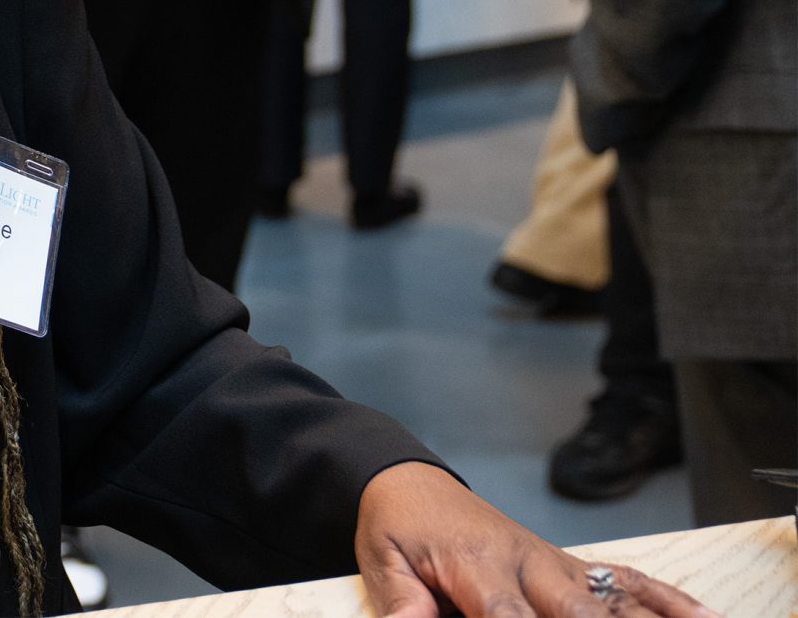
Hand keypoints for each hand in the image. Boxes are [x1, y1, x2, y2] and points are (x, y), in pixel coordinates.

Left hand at [355, 462, 716, 617]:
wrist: (409, 482)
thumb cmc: (398, 526)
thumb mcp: (382, 562)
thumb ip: (403, 604)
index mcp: (479, 567)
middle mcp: (529, 564)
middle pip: (582, 615)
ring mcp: (557, 564)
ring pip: (617, 601)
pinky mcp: (572, 566)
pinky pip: (628, 582)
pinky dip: (667, 601)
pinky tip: (705, 617)